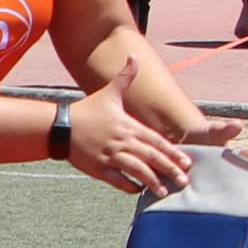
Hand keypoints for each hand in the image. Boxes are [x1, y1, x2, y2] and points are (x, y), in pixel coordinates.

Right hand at [63, 58, 192, 194]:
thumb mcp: (108, 92)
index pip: (157, 142)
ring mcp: (111, 156)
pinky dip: (128, 186)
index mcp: (129, 126)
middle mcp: (123, 142)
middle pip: (152, 158)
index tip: (186, 163)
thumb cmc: (87, 110)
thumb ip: (125, 76)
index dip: (173, 153)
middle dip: (169, 170)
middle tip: (184, 181)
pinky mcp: (99, 168)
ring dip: (152, 182)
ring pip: (137, 171)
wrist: (61, 126)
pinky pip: (117, 180)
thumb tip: (134, 56)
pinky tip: (137, 191)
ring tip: (163, 191)